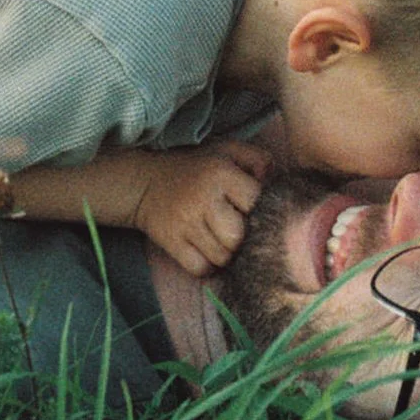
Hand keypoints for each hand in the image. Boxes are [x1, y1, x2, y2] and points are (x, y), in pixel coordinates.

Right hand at [132, 140, 270, 275]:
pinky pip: (199, 267)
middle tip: (237, 231)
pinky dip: (206, 266)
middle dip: (242, 238)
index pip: (257, 203)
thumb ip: (257, 159)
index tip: (252, 212)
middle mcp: (203, 198)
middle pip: (238, 237)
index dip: (260, 211)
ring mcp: (185, 223)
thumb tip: (274, 180)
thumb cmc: (194, 169)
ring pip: (221, 257)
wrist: (144, 182)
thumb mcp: (225, 151)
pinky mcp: (170, 241)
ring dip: (225, 254)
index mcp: (221, 174)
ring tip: (221, 241)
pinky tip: (206, 252)